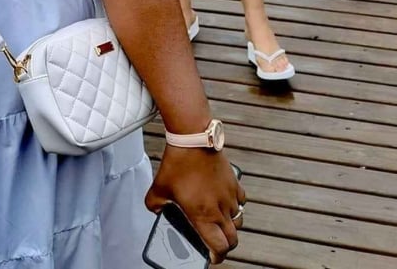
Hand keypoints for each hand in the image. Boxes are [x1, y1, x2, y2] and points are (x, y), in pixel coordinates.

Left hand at [146, 146, 244, 264]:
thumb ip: (155, 205)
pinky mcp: (234, 182)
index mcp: (203, 215)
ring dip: (230, 226)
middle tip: (217, 244)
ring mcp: (229, 196)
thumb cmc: (178, 164)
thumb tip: (157, 210)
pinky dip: (235, 206)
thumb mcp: (158, 188)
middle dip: (226, 245)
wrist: (194, 139)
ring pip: (238, 220)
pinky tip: (225, 202)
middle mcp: (220, 209)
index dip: (217, 256)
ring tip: (220, 223)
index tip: (211, 256)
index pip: (219, 246)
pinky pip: (240, 201)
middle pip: (233, 238)